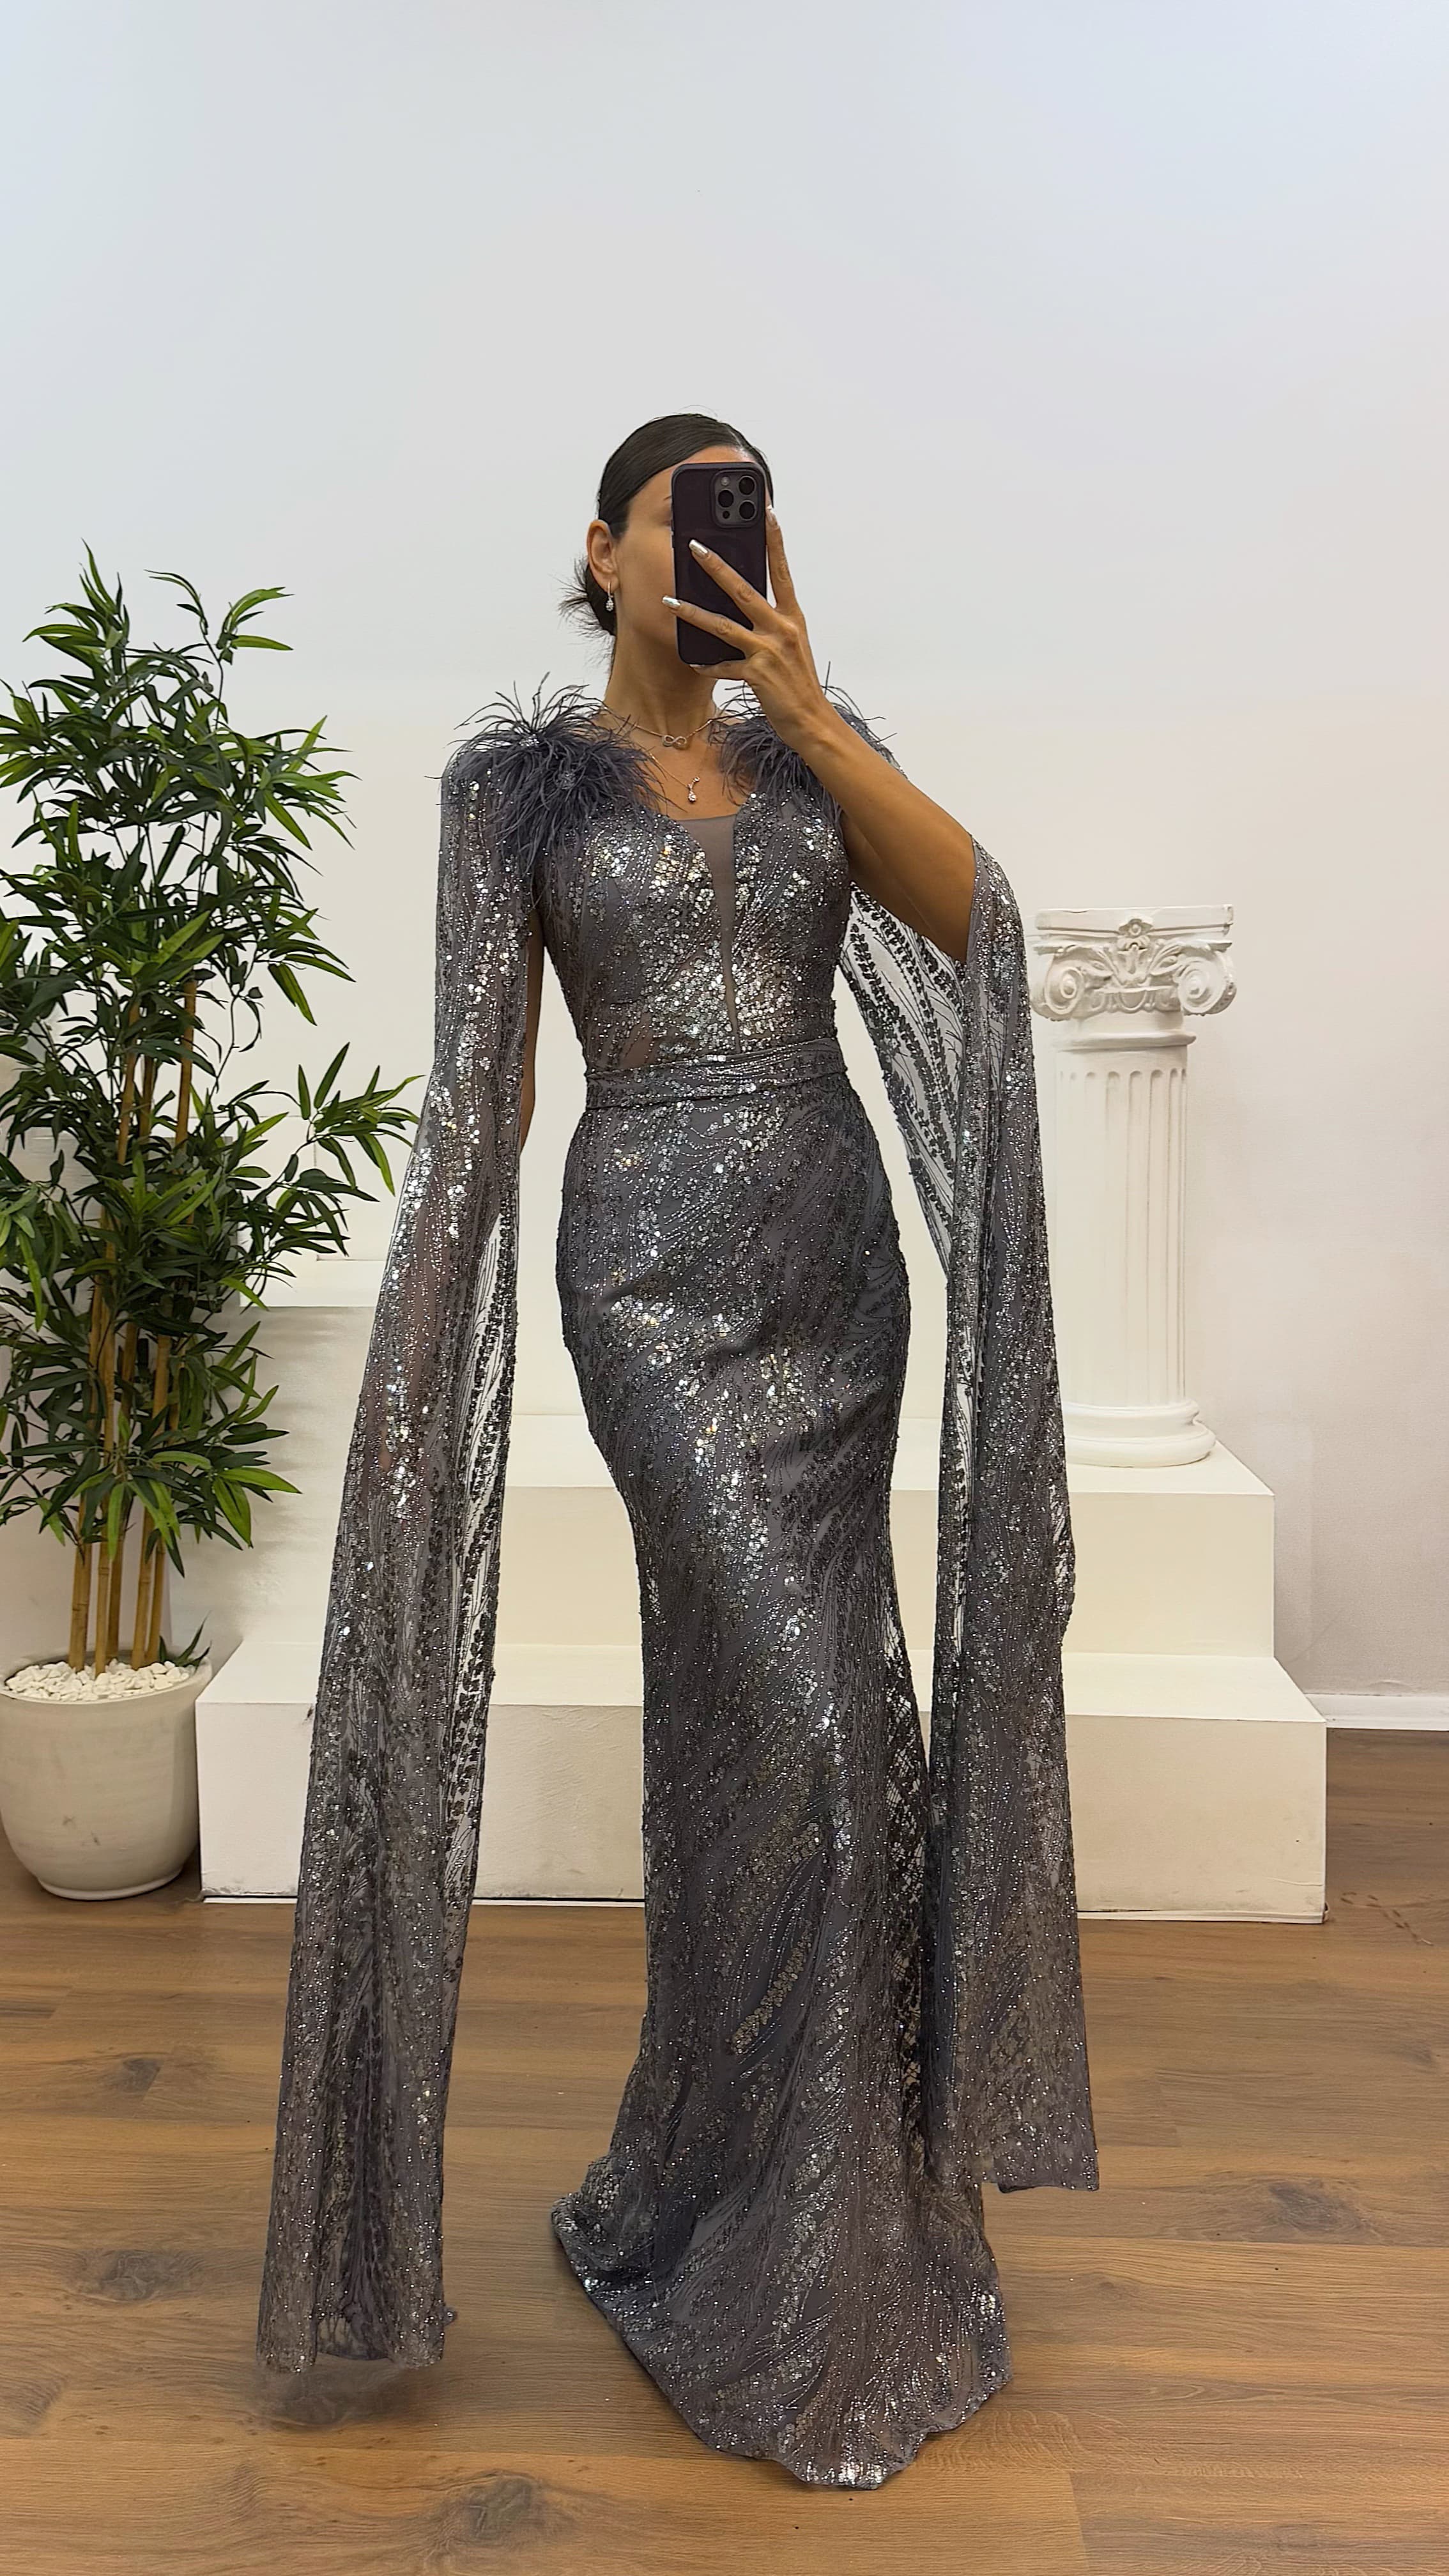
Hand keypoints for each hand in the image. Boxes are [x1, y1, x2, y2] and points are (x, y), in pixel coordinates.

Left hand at [664, 507, 830, 754]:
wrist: (813, 722)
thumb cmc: (800, 684)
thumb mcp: (792, 645)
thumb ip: (773, 623)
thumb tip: (747, 604)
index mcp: (793, 617)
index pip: (782, 570)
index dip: (774, 540)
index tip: (766, 511)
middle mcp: (782, 629)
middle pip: (743, 589)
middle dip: (716, 566)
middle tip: (693, 546)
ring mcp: (769, 652)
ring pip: (723, 625)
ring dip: (693, 612)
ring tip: (669, 601)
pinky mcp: (757, 675)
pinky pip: (723, 666)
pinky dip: (707, 665)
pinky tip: (692, 661)